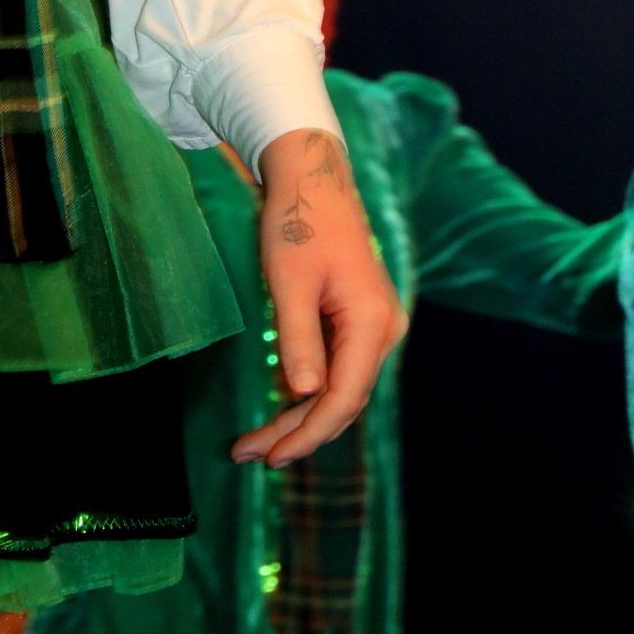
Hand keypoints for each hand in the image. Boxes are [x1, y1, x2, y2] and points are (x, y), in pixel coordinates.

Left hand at [232, 128, 408, 468]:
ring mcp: (374, 324)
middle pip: (343, 400)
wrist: (313, 178)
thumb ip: (301, 340)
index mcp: (372, 323)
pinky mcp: (358, 318)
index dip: (307, 433)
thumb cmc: (298, 223)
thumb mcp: (290, 283)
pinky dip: (308, 391)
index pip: (343, 398)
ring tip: (258, 443)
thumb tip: (305, 396)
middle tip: (250, 455)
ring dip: (301, 416)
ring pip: (340, 387)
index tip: (271, 456)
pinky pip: (338, 367)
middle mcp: (383, 330)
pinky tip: (280, 406)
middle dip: (297, 432)